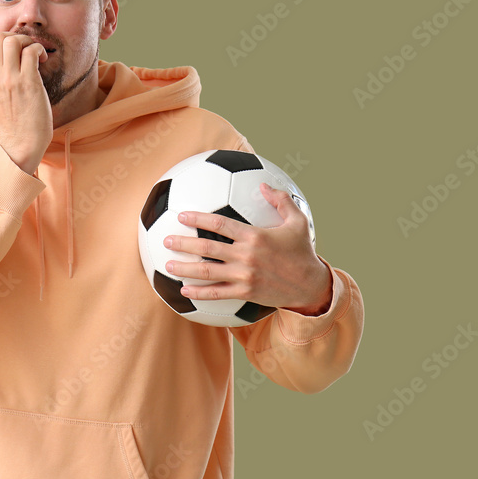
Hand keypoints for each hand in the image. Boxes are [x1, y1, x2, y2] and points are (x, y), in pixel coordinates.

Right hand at [0, 32, 50, 173]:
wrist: (21, 142)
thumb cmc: (12, 120)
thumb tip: (1, 58)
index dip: (0, 40)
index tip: (12, 50)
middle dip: (14, 36)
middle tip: (25, 49)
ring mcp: (10, 79)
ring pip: (13, 40)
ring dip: (27, 41)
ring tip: (34, 54)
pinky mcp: (28, 82)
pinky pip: (31, 52)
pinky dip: (39, 50)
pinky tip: (42, 59)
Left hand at [163, 183, 331, 315]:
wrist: (311, 285)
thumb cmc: (302, 251)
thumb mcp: (298, 222)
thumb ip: (281, 200)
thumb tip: (264, 184)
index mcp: (255, 236)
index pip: (219, 224)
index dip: (198, 219)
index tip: (182, 216)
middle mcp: (246, 256)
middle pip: (206, 248)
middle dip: (183, 243)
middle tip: (166, 241)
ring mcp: (244, 276)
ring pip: (207, 272)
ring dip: (184, 268)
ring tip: (168, 265)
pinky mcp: (245, 292)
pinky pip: (217, 293)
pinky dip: (198, 292)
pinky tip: (184, 290)